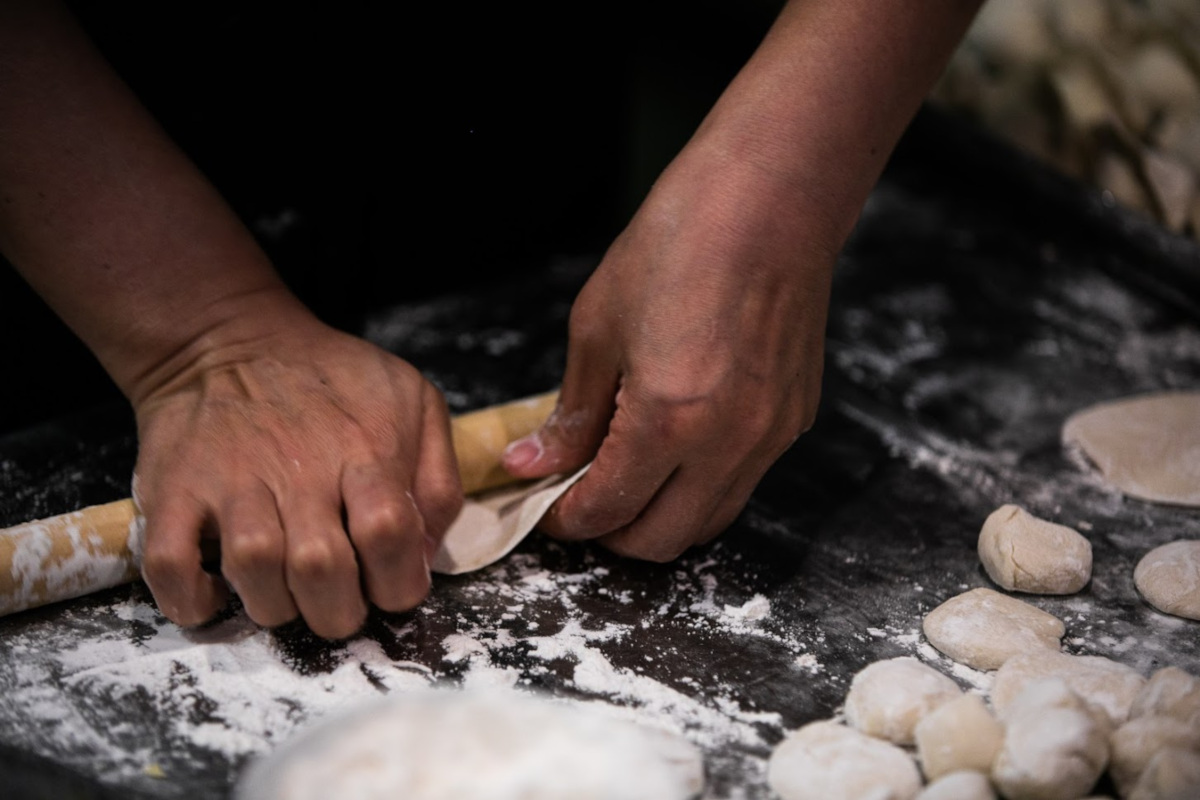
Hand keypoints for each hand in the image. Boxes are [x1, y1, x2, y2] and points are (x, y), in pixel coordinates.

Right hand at [132, 306, 461, 637]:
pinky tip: (216, 594)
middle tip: (337, 604)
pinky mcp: (173, 492)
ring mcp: (231, 482)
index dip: (398, 583)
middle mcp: (299, 469)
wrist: (229, 341)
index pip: (389, 532)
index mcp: (366, 451)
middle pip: (322, 567)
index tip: (390, 589)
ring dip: (273, 606)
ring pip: (253, 569)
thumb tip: (424, 554)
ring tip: (283, 595)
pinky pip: (170, 565)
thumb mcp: (414, 403)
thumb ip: (438, 479)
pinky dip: (190, 599)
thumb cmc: (334, 382)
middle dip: (337, 613)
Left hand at [502, 140, 835, 560]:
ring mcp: (769, 437)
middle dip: (611, 534)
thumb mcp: (598, 325)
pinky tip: (677, 444)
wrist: (770, 200)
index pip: (608, 511)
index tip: (546, 505)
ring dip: (661, 517)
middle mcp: (727, 444)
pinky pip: (742, 481)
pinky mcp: (793, 420)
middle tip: (582, 500)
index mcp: (668, 421)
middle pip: (661, 542)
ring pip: (709, 522)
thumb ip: (572, 412)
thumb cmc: (679, 243)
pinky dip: (702, 484)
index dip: (567, 520)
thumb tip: (534, 462)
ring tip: (628, 477)